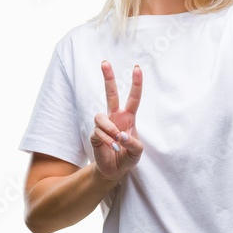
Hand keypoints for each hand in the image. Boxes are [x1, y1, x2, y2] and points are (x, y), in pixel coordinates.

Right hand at [90, 61, 143, 181]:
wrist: (115, 170)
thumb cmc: (128, 156)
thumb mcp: (137, 152)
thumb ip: (133, 143)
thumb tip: (121, 135)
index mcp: (128, 117)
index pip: (133, 98)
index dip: (136, 83)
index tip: (137, 67)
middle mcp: (115, 117)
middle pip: (110, 94)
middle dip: (108, 78)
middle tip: (104, 62)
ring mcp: (103, 125)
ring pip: (100, 116)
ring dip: (110, 129)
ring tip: (117, 141)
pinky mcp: (94, 135)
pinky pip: (98, 133)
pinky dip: (107, 141)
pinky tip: (113, 148)